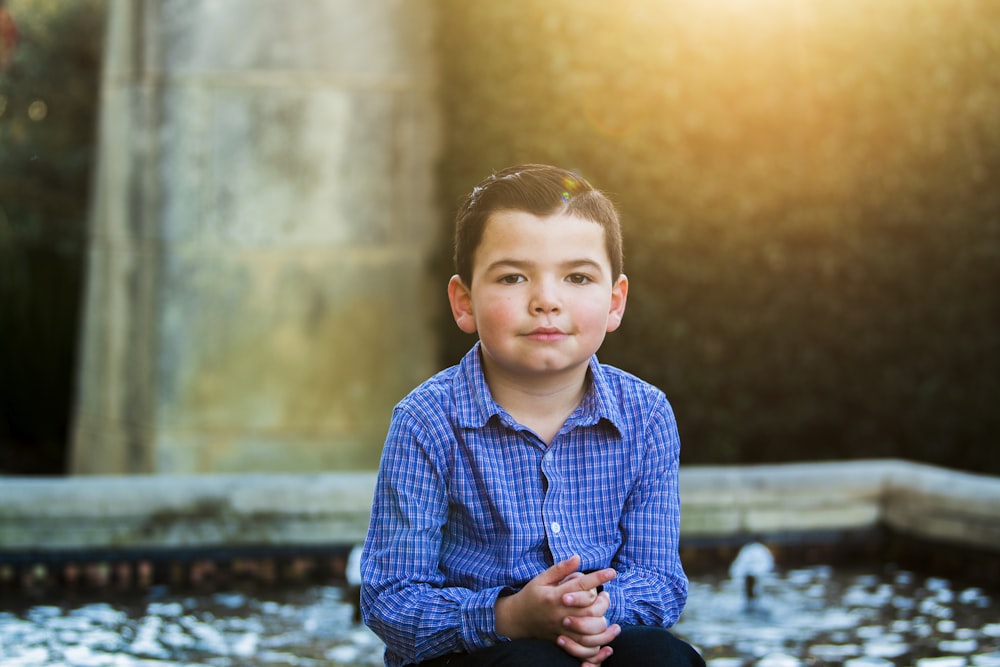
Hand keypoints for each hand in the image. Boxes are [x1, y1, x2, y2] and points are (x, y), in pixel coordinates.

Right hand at [494, 555, 617, 663]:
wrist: (517, 620)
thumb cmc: (531, 596)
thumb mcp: (541, 579)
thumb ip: (560, 569)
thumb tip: (578, 557)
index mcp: (555, 596)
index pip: (581, 585)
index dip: (598, 577)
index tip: (612, 572)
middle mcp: (560, 614)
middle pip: (590, 609)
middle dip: (603, 601)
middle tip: (605, 595)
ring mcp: (562, 630)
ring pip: (591, 631)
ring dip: (604, 622)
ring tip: (606, 612)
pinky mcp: (564, 642)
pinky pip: (585, 647)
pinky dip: (598, 643)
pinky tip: (605, 634)